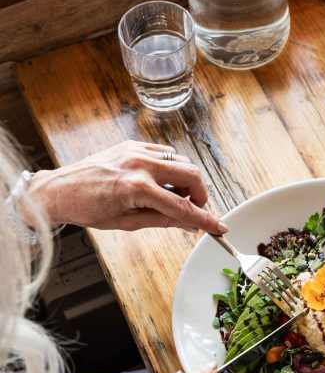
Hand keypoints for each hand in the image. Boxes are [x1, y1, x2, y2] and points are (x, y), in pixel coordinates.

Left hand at [26, 141, 227, 232]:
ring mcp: (136, 152)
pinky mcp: (132, 145)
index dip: (205, 219)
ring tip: (172, 196)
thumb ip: (163, 220)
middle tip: (194, 209)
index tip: (219, 227)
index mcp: (137, 189)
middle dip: (200, 195)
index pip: (183, 207)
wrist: (57, 191)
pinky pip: (165, 153)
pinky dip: (170, 168)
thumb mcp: (127, 222)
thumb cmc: (87, 210)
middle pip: (192, 175)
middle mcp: (140, 165)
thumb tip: (189, 224)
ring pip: (181, 161)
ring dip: (185, 181)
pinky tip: (159, 181)